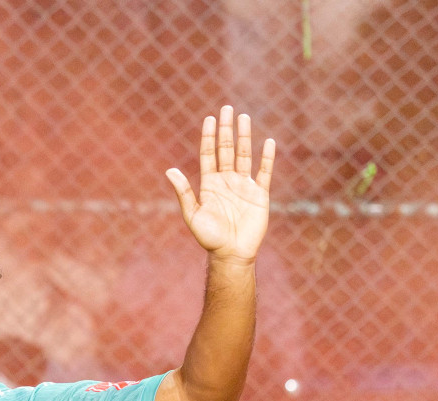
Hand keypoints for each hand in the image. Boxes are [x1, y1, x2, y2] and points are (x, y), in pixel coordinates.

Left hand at [166, 105, 274, 261]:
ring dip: (245, 137)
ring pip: (244, 155)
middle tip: (226, 109)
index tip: (209, 118)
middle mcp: (226, 181)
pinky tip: (268, 142)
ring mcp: (244, 186)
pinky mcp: (260, 195)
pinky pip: (264, 172)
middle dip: (226, 129)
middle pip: (226, 149)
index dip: (209, 137)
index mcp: (209, 184)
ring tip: (244, 118)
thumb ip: (183, 192)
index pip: (209, 154)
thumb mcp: (193, 214)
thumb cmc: (209, 238)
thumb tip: (169, 170)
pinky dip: (267, 158)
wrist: (231, 254)